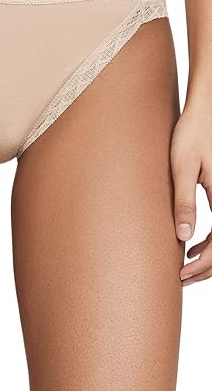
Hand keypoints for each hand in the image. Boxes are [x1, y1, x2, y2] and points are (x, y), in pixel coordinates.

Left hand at [170, 102, 211, 286]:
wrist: (204, 112)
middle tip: (182, 278)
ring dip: (210, 256)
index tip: (182, 274)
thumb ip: (184, 202)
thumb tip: (182, 236)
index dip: (203, 265)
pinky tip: (194, 244)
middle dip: (207, 268)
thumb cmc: (191, 135)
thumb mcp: (182, 169)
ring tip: (186, 266)